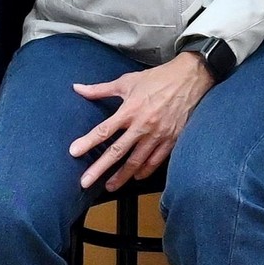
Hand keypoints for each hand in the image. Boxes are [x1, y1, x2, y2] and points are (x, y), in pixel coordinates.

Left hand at [69, 53, 211, 189]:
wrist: (190, 78)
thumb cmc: (157, 78)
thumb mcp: (128, 81)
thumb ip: (101, 89)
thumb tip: (77, 88)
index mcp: (130, 110)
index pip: (104, 130)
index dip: (88, 141)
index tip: (73, 152)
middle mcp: (142, 125)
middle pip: (117, 151)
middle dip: (99, 168)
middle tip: (85, 182)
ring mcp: (158, 135)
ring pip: (136, 161)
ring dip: (121, 176)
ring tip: (109, 186)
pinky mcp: (171, 139)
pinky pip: (156, 160)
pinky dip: (145, 170)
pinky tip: (136, 177)